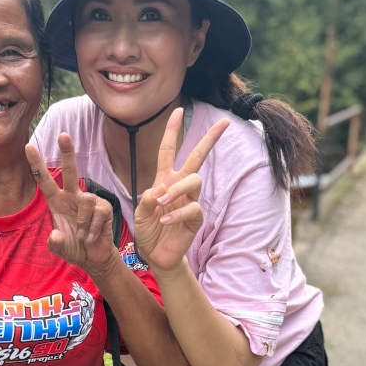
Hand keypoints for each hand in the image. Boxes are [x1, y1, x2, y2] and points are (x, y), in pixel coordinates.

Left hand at [25, 134, 118, 277]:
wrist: (93, 258)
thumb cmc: (74, 248)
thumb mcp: (60, 248)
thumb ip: (55, 244)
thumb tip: (56, 235)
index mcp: (57, 202)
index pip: (45, 181)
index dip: (37, 165)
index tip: (29, 146)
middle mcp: (72, 197)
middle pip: (70, 171)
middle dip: (67, 153)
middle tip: (63, 135)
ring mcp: (89, 201)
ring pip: (85, 202)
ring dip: (83, 224)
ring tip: (83, 237)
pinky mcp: (104, 208)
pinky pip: (98, 213)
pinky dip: (93, 229)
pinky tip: (92, 237)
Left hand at [133, 108, 228, 275]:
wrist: (156, 255)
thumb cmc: (149, 231)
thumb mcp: (140, 213)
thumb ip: (147, 199)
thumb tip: (161, 189)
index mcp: (164, 180)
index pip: (168, 151)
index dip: (172, 131)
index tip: (178, 110)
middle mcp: (179, 186)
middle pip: (197, 157)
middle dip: (210, 139)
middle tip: (225, 122)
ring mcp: (189, 201)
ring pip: (194, 181)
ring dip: (177, 189)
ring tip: (161, 203)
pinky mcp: (195, 219)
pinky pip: (192, 208)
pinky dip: (176, 213)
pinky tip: (164, 221)